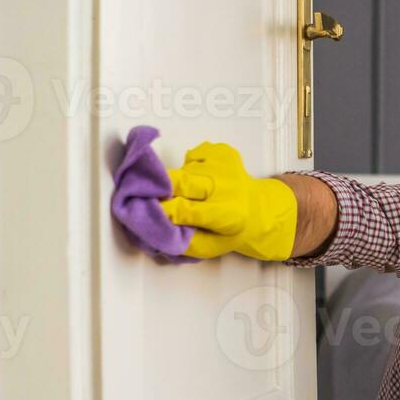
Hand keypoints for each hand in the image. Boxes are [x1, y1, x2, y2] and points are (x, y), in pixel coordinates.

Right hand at [159, 142, 297, 259]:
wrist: (257, 210)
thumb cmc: (227, 231)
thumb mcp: (207, 247)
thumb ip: (179, 241)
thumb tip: (149, 227)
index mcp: (228, 215)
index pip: (186, 210)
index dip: (160, 210)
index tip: (142, 210)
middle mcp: (228, 187)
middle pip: (182, 181)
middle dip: (160, 189)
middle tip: (150, 196)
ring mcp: (226, 166)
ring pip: (184, 169)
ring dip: (177, 182)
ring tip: (189, 193)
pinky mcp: (223, 152)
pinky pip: (192, 156)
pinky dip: (190, 167)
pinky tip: (202, 178)